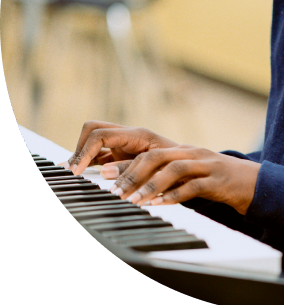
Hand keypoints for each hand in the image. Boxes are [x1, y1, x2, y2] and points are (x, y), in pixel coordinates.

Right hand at [62, 121, 178, 177]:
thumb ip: (131, 168)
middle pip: (93, 129)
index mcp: (136, 134)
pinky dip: (88, 163)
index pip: (100, 134)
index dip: (85, 151)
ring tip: (71, 174)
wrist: (189, 169)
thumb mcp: (157, 167)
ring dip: (82, 155)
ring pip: (94, 142)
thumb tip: (103, 170)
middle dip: (80, 147)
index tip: (76, 171)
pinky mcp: (122, 156)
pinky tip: (80, 175)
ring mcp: (123, 144)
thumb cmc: (177, 166)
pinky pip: (99, 155)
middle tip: (73, 170)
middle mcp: (127, 135)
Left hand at [109, 145, 260, 214]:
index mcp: (181, 150)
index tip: (105, 179)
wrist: (250, 181)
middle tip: (116, 192)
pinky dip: (175, 196)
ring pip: (174, 169)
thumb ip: (165, 177)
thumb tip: (133, 188)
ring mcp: (206, 165)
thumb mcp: (189, 175)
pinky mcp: (217, 180)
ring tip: (135, 201)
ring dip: (151, 185)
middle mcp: (192, 153)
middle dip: (133, 174)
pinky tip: (161, 205)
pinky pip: (194, 186)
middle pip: (157, 156)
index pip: (148, 153)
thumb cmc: (214, 180)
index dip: (125, 165)